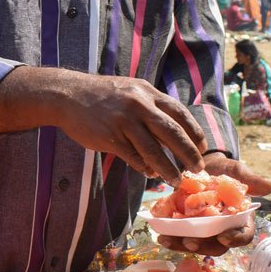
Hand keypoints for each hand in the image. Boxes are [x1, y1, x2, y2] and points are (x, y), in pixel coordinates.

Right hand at [53, 76, 205, 181]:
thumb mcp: (131, 91)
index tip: (202, 148)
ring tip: (176, 180)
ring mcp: (124, 121)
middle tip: (198, 168)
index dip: (195, 132)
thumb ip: (152, 106)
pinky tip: (150, 173)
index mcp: (148, 93)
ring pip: (154, 150)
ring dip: (168, 168)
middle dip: (189, 154)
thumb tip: (174, 131)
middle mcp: (139, 105)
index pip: (180, 113)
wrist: (68, 95)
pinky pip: (133, 157)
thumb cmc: (103, 96)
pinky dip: (144, 167)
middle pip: (173, 133)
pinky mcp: (110, 137)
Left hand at [155, 154, 270, 256]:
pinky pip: (181, 237)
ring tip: (167, 241)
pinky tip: (160, 235)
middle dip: (203, 246)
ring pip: (197, 244)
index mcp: (239, 219)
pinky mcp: (187, 227)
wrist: (198, 164)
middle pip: (217, 246)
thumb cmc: (222, 169)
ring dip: (182, 246)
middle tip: (190, 241)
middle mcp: (223, 228)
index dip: (235, 239)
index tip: (224, 237)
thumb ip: (249, 178)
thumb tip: (270, 186)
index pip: (244, 235)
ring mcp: (204, 230)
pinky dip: (171, 238)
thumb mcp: (235, 169)